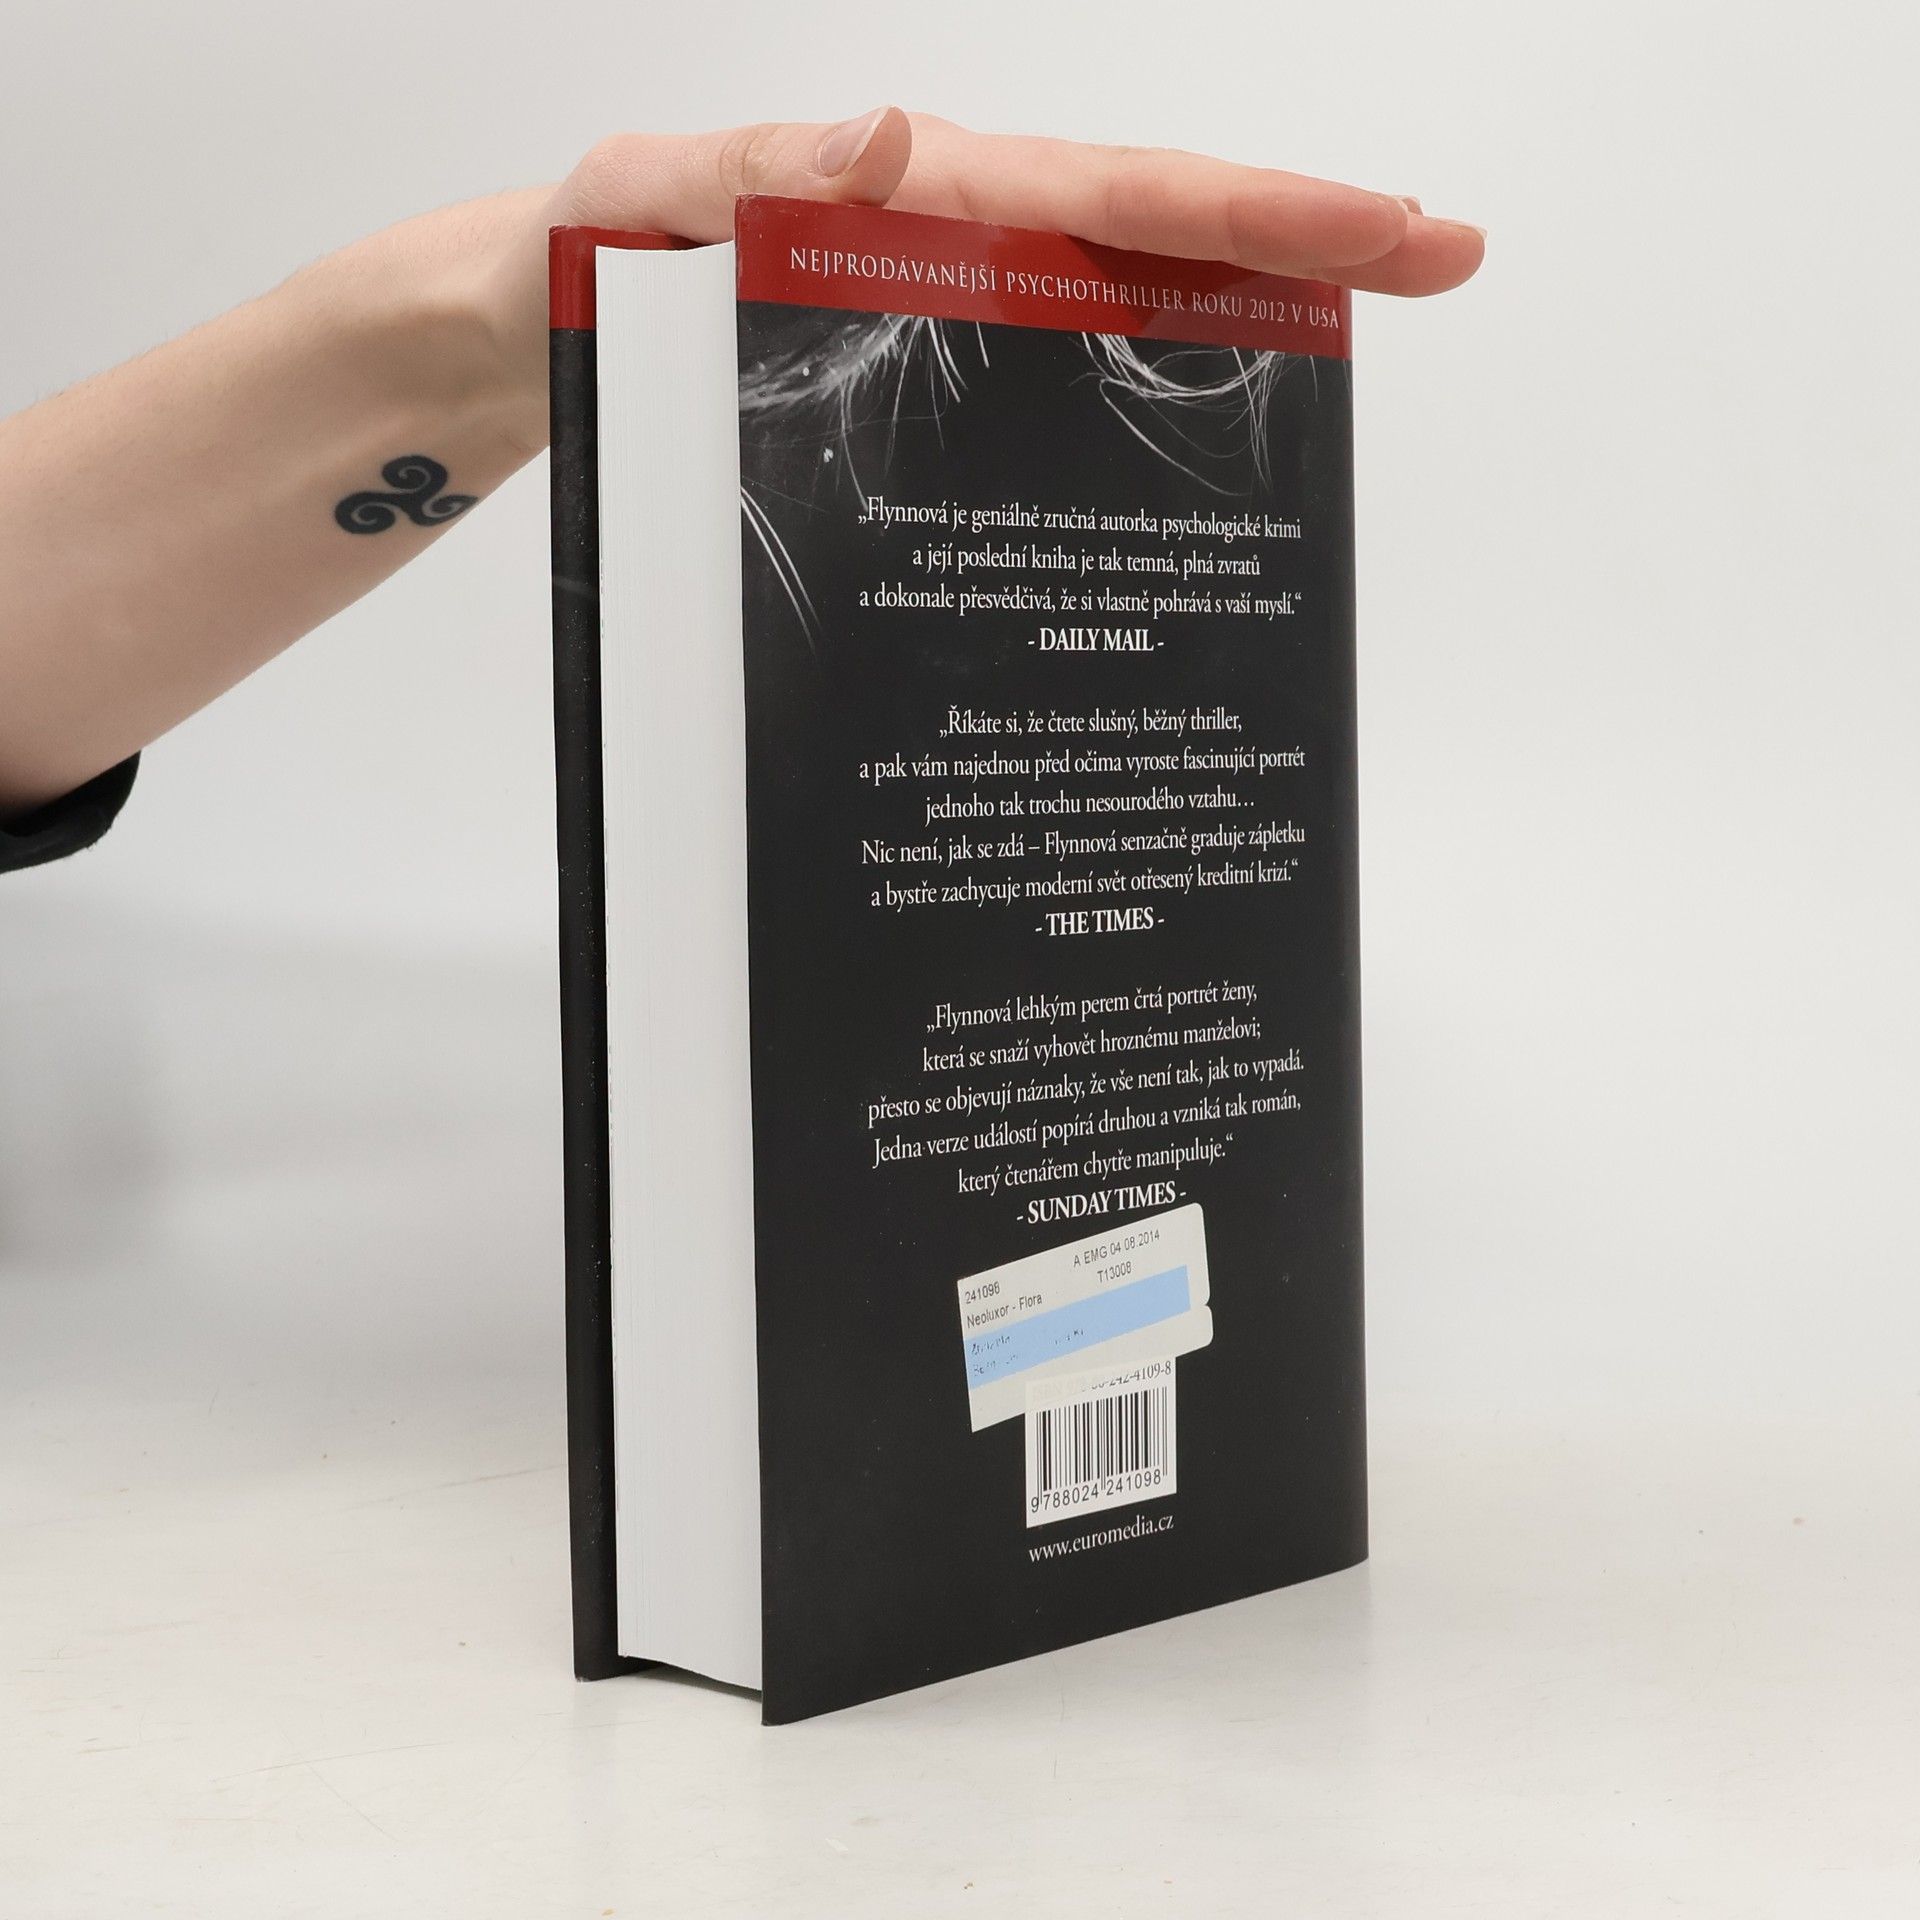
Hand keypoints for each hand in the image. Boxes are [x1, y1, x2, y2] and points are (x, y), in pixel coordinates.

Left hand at [488, 108, 1483, 435]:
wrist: (518, 341)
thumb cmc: (569, 268)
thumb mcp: (639, 210)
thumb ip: (752, 179)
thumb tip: (900, 146)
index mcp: (918, 198)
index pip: (1112, 195)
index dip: (1253, 210)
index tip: (1382, 226)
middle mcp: (951, 246)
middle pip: (1152, 237)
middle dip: (1298, 247)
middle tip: (1438, 261)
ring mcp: (942, 318)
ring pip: (1115, 311)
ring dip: (1236, 327)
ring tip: (1351, 357)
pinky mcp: (914, 381)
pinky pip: (1044, 382)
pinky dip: (1127, 401)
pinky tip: (1187, 453)